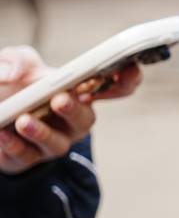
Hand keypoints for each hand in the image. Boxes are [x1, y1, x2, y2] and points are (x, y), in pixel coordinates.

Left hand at [0, 46, 141, 173]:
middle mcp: (72, 119)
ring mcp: (53, 139)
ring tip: (23, 120)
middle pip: (86, 119)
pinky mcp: (28, 157)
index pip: (115, 87)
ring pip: (58, 143)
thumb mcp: (11, 64)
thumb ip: (17, 60)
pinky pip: (27, 156)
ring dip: (42, 132)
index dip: (127, 80)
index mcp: (77, 91)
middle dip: (75, 109)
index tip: (124, 70)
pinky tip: (3, 133)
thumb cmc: (11, 87)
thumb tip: (14, 73)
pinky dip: (15, 145)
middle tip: (60, 99)